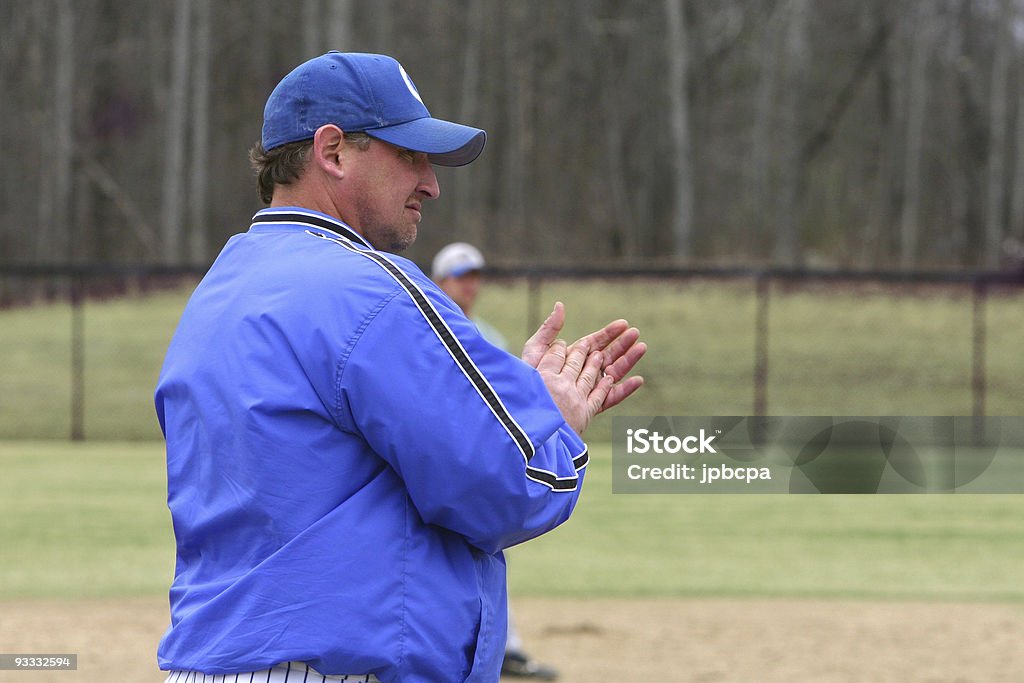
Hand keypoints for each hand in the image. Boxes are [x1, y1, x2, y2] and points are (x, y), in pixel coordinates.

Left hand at [524, 302, 645, 433]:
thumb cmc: (527, 377)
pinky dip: (626, 389)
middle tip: (636, 333)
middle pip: (608, 355)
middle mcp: (583, 372)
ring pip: (614, 373)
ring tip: (641, 348)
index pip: (594, 342)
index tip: (623, 323)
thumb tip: (560, 305)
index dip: (609, 333)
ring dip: (628, 360)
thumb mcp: (536, 348)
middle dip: (622, 344)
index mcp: (572, 358)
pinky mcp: (592, 406)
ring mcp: (589, 389)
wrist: (528, 405)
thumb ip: (549, 328)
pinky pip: (612, 397)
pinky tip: (638, 380)